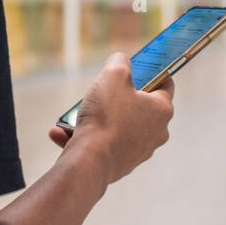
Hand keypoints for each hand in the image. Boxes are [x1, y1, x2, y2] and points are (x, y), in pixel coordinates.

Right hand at [48, 52, 173, 189]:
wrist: (90, 161)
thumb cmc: (106, 116)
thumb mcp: (112, 76)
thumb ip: (119, 62)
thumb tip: (121, 59)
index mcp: (162, 110)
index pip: (165, 84)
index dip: (153, 72)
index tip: (138, 68)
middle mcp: (156, 132)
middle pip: (139, 107)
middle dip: (119, 98)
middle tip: (102, 90)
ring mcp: (139, 151)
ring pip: (117, 127)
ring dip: (96, 119)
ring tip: (73, 115)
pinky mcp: (121, 165)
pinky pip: (103, 145)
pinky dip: (84, 137)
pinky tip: (60, 133)